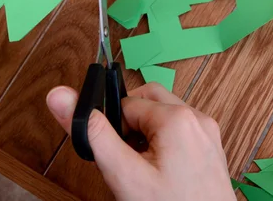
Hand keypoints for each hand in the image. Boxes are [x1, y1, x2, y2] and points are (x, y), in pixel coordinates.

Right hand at [46, 83, 234, 200]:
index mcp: (177, 118)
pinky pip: (183, 130)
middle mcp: (197, 118)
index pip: (127, 103)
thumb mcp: (124, 175)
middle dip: (131, 124)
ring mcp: (208, 133)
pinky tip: (161, 172)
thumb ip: (93, 133)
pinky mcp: (212, 148)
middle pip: (150, 100)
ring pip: (166, 115)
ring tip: (144, 169)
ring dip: (148, 133)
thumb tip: (60, 97)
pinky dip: (166, 143)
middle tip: (126, 157)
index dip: (114, 128)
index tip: (115, 154)